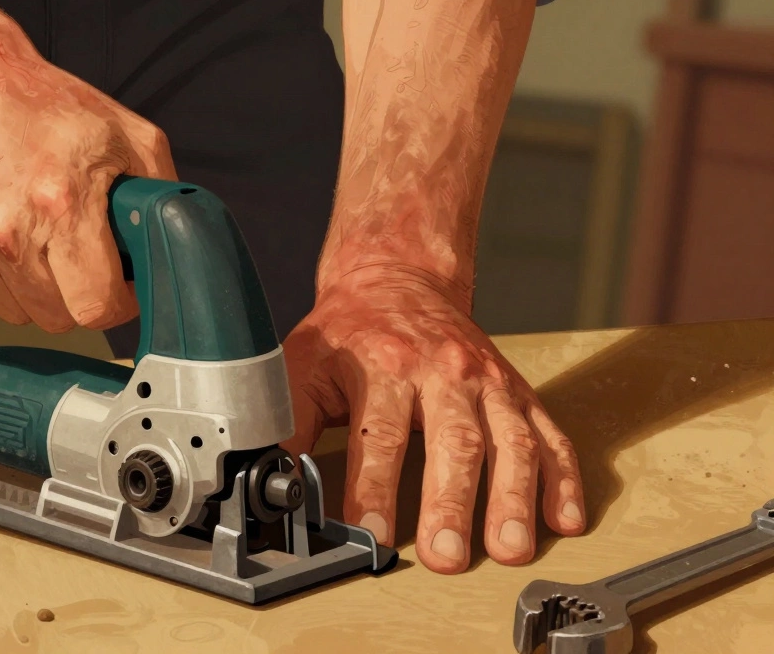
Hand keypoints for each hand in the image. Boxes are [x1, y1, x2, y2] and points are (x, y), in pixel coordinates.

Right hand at [0, 50, 176, 332]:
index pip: (97, 309)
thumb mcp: (124, 131)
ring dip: (33, 289)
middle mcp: (7, 232)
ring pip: (17, 314)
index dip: (116, 303)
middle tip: (76, 256)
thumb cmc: (36, 103)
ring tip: (33, 237)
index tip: (117, 287)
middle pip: (58, 319)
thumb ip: (158, 192)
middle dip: (76, 295)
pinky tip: (0, 237)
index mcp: (61, 203)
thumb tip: (173, 242)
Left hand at [281, 265, 585, 573]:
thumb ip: (290, 424)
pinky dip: (562, 479)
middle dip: (452, 503)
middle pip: (454, 441)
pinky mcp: (519, 392)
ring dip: (514, 498)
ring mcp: (489, 382)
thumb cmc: (349, 332)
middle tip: (447, 556)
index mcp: (387, 364)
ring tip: (509, 549)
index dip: (375, 487)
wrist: (398, 278)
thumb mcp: (303, 365)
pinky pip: (550, 435)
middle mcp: (445, 372)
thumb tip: (271, 479)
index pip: (381, 433)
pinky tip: (563, 519)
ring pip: (511, 441)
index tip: (371, 531)